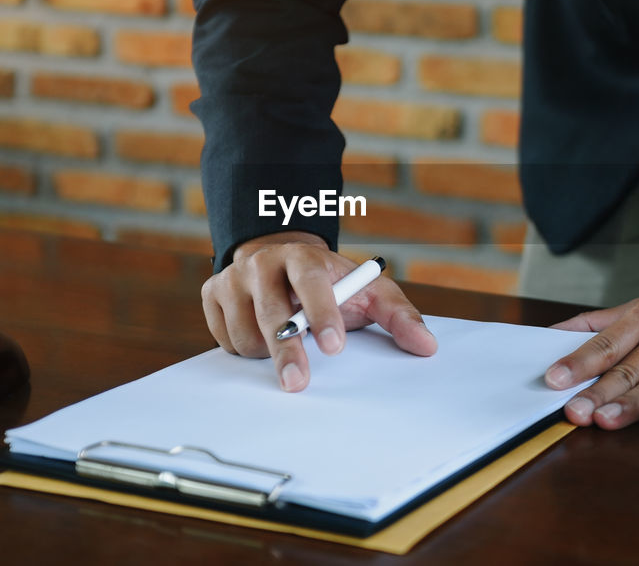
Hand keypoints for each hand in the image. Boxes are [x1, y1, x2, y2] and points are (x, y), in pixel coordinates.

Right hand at [200, 232, 435, 391]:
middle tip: (299, 382)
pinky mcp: (211, 294)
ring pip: (245, 331)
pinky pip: (224, 338)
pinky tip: (260, 334)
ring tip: (286, 340)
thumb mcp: (368, 291)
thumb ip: (398, 315)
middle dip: (287, 350)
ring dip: (267, 351)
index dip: (322, 312)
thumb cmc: (330, 283)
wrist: (279, 260)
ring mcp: (232, 277)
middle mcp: (263, 262)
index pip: (310, 280)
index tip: (335, 346)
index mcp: (303, 256)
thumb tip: (427, 345)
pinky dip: (244, 347)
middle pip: (272, 311)